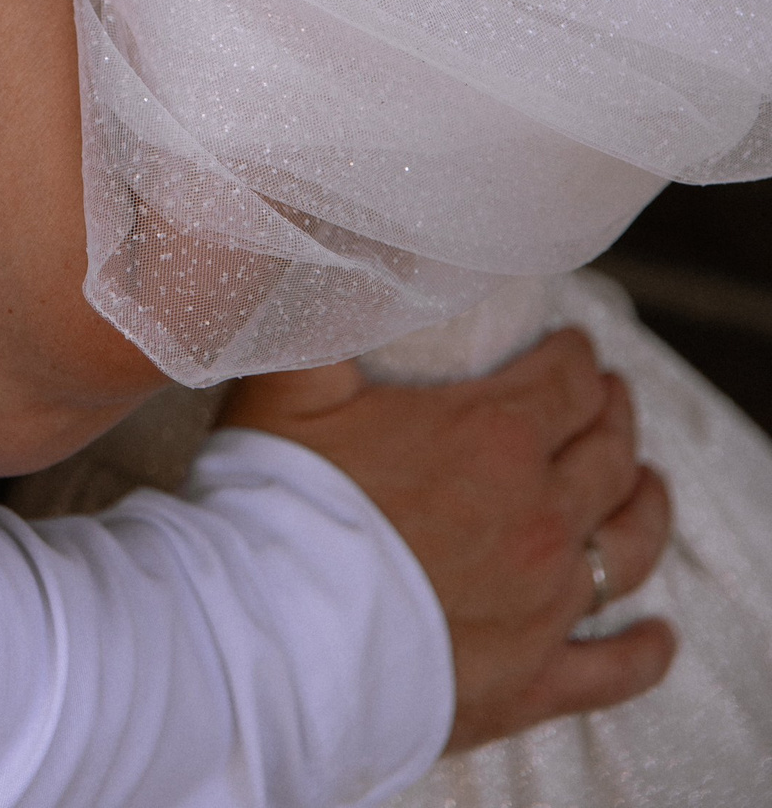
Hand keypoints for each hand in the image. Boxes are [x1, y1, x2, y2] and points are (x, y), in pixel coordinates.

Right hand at [222, 330, 674, 751]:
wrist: (271, 636)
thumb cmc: (279, 499)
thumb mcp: (295, 378)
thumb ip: (334, 312)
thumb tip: (343, 249)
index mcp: (493, 436)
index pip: (568, 381)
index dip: (575, 356)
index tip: (571, 345)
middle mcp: (539, 515)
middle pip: (608, 453)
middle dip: (613, 414)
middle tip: (608, 397)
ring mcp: (544, 603)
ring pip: (628, 546)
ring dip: (646, 506)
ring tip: (647, 483)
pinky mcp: (533, 680)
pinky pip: (614, 668)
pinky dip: (644, 650)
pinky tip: (659, 635)